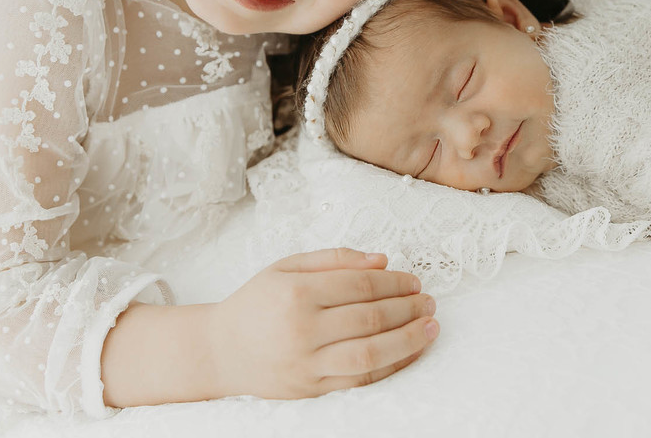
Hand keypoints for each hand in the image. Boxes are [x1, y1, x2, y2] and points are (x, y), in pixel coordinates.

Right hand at [205, 248, 437, 399]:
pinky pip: (360, 381)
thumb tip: (383, 260)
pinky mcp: (311, 391)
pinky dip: (392, 366)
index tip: (413, 281)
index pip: (360, 285)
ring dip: (408, 339)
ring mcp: (306, 365)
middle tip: (429, 300)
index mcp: (296, 293)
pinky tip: (410, 352)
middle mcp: (302, 330)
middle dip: (408, 308)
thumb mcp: (287, 267)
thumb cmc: (258, 303)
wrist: (219, 352)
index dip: (394, 282)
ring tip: (431, 326)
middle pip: (370, 318)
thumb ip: (335, 259)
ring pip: (371, 353)